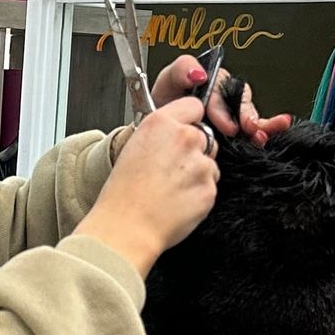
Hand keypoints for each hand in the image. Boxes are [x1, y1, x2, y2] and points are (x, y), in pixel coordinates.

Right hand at [79, 104, 218, 275]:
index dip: (191, 120)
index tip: (186, 130)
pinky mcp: (209, 188)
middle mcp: (184, 138)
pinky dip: (198, 195)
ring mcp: (200, 163)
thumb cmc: (124, 194)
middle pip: (205, 136)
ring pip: (210, 164)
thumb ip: (162, 134)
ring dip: (198, 175)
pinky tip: (178, 203)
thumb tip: (177, 132)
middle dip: (196, 151)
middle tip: (173, 171)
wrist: (127, 227)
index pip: (194, 106)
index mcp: (161, 123)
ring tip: (171, 191)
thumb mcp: (134, 148)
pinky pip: (210, 187)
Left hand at [153, 54, 289, 146]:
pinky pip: (259, 126)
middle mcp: (224, 95)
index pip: (223, 86)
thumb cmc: (164, 106)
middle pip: (241, 101)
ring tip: (258, 133)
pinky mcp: (238, 130)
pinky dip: (271, 126)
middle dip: (244, 115)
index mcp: (211, 79)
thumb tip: (199, 73)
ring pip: (252, 115)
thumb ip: (182, 70)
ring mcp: (232, 113)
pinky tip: (280, 124)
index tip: (223, 121)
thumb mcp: (168, 82)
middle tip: (244, 128)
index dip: (223, 105)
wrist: (162, 134)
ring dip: (260, 123)